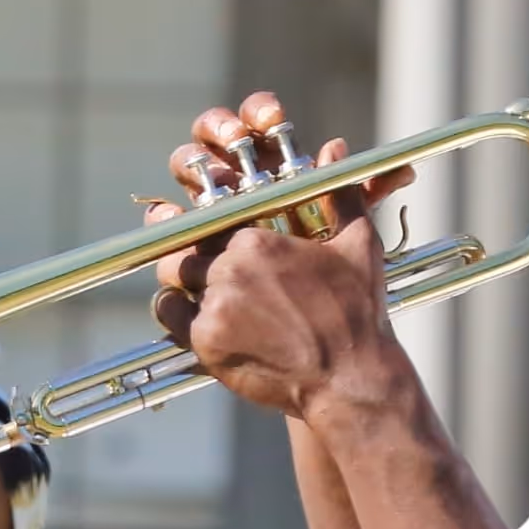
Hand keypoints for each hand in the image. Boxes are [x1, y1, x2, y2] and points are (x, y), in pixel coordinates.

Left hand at [146, 93, 413, 419]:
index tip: (209, 235)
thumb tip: (334, 149)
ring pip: (173, 282)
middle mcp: (228, 269)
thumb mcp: (357, 246)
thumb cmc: (357, 313)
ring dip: (182, 284)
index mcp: (256, 240)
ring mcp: (214, 308)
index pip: (210, 221)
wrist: (350, 379)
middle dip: (190, 256)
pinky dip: (175, 314)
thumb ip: (339, 195)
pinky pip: (170, 317)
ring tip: (200, 292)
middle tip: (202, 267)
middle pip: (185, 251)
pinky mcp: (205, 343)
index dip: (207, 228)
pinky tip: (194, 316)